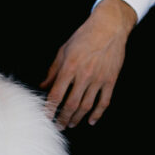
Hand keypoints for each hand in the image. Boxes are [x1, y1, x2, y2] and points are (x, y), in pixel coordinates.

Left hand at [40, 0, 136, 129]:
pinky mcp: (110, 80)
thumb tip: (43, 85)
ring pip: (86, 106)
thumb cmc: (84, 37)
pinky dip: (97, 114)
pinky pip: (104, 102)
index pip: (56, 94)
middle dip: (63, 118)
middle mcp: (84, 76)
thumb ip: (53, 70)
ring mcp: (98, 79)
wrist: (109, 28)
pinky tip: (91, 120)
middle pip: (71, 104)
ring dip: (77, 118)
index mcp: (69, 68)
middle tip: (58, 126)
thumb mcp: (63, 50)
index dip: (50, 109)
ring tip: (71, 124)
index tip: (45, 117)